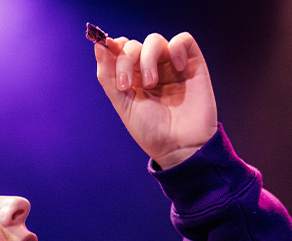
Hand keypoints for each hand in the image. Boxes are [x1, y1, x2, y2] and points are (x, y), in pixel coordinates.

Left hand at [94, 32, 217, 169]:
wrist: (180, 148)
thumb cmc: (151, 131)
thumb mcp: (123, 104)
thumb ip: (108, 75)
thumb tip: (98, 44)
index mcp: (132, 78)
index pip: (119, 50)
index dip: (112, 49)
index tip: (107, 55)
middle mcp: (151, 69)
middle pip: (133, 46)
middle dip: (125, 61)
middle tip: (127, 86)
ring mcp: (171, 65)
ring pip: (154, 41)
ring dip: (147, 58)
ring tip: (151, 84)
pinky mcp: (192, 64)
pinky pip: (184, 40)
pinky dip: (177, 48)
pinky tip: (177, 68)